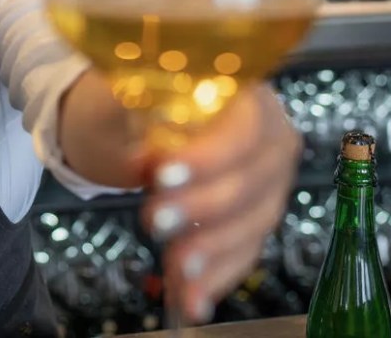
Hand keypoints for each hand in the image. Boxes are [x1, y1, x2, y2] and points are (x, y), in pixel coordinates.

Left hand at [138, 84, 301, 323]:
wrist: (122, 127)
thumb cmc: (125, 103)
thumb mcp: (120, 91)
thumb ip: (133, 109)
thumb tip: (146, 155)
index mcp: (245, 91)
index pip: (245, 126)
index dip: (210, 156)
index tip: (162, 176)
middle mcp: (270, 134)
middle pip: (253, 179)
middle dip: (202, 207)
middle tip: (152, 221)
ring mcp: (270, 179)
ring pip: (254, 222)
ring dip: (213, 250)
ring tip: (175, 267)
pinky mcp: (256, 217)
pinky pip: (246, 251)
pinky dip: (217, 277)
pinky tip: (192, 298)